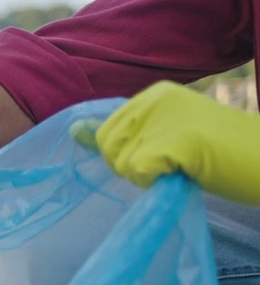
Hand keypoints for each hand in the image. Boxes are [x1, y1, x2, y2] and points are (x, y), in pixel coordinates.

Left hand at [71, 82, 259, 204]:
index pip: (107, 133)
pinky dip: (157, 182)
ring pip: (122, 163)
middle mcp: (155, 99)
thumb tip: (73, 132)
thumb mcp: (163, 138)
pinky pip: (139, 172)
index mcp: (153, 95)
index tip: (161, 154)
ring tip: (182, 166)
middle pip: (109, 147)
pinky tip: (184, 173)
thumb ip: (121, 136)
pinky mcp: (175, 140)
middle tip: (171, 164)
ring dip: (147, 176)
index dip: (127, 155)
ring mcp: (165, 117)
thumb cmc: (219, 156)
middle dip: (132, 166)